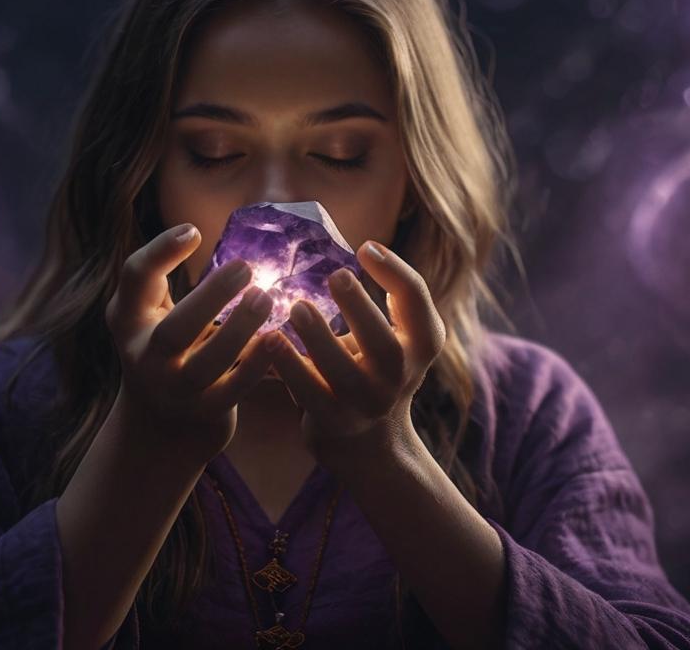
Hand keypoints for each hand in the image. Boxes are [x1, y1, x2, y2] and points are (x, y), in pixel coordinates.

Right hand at [104, 223, 281, 463]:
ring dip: (239, 331)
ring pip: (206, 364)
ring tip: (266, 299)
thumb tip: (197, 232)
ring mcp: (175, 389)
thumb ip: (163, 278)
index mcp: (129, 320)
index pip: (135, 279)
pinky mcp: (205, 411)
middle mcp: (145, 356)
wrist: (161, 423)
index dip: (160, 252)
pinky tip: (278, 339)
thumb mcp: (149, 312)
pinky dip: (256, 364)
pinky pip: (234, 389)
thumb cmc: (164, 348)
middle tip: (246, 267)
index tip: (195, 232)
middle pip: (175, 329)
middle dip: (211, 297)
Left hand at [266, 239, 446, 464]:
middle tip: (335, 275)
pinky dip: (289, 366)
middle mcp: (400, 375)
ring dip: (319, 339)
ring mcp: (367, 402)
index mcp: (420, 343)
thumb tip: (352, 248)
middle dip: (360, 309)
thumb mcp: (396, 335)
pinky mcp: (334, 420)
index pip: (417, 303)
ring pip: (344, 373)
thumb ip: (382, 299)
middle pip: (385, 344)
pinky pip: (309, 393)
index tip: (364, 248)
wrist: (370, 441)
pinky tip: (268, 340)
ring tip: (296, 308)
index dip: (395, 273)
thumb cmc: (376, 367)